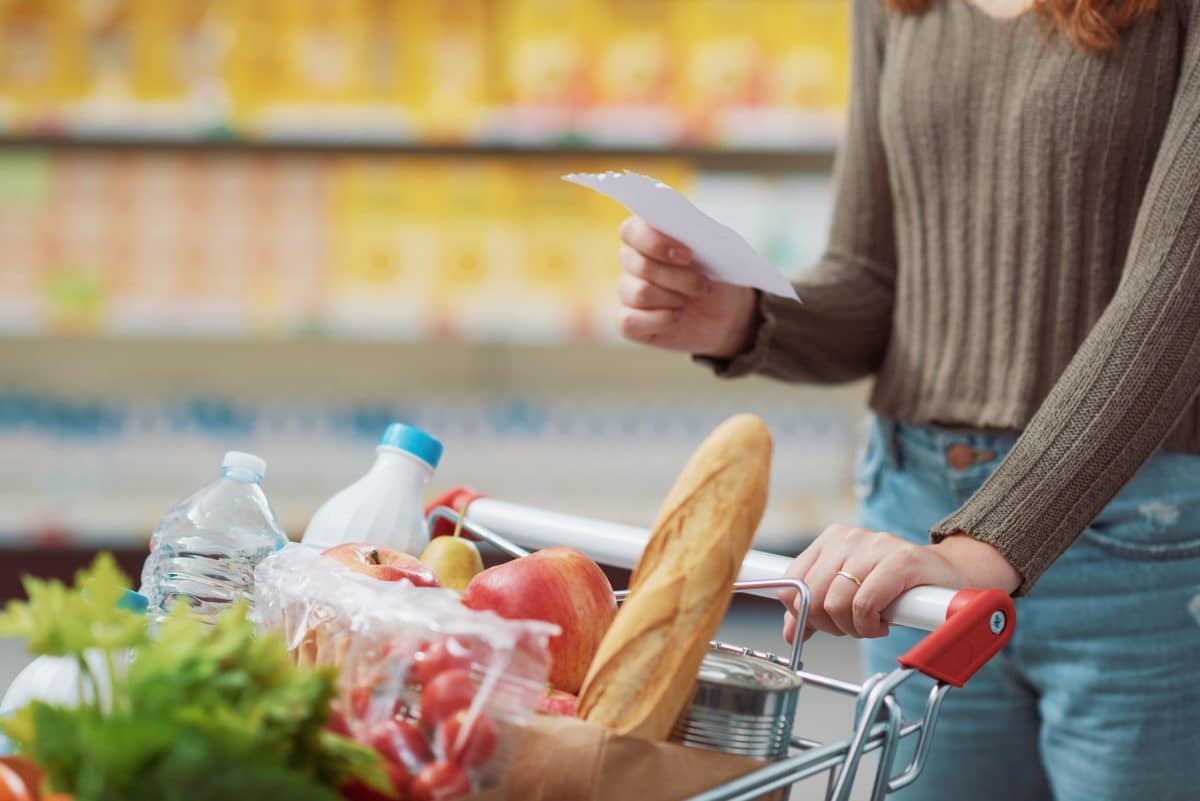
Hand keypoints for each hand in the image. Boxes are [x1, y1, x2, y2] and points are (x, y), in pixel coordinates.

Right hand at [616, 216, 758, 356]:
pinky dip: (662, 319)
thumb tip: (686, 230)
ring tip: (690, 300)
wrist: (727, 313)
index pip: (632, 231)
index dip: (657, 243)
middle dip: (679, 277)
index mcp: (646, 235)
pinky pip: (630, 321)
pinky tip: (678, 316)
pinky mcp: (629, 322)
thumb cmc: (717, 274)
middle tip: (703, 284)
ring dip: (674, 298)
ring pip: (641, 293)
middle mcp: (631, 261)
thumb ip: (696, 235)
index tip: (688, 255)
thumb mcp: (715, 251)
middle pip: (641, 265)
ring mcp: (627, 292)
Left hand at [776, 524, 1021, 642]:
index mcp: (830, 540)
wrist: (950, 576)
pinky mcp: (901, 560)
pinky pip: (865, 605)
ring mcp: (875, 545)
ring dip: (853, 627)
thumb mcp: (850, 594)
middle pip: (811, 596)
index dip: (802, 613)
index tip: (822, 625)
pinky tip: (883, 623)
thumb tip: (791, 632)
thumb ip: (817, 611)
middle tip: (853, 627)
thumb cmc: (896, 586)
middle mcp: (848, 537)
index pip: (792, 581)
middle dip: (829, 624)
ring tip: (871, 623)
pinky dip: (869, 625)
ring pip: (836, 603)